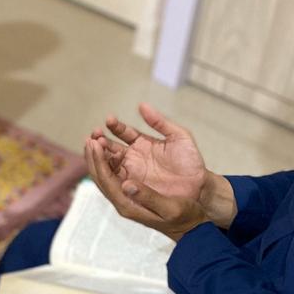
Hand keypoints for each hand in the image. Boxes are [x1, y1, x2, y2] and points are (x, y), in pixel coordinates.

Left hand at [84, 135, 208, 241]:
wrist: (192, 225)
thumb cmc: (184, 217)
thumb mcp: (170, 208)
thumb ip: (149, 197)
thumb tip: (127, 184)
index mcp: (128, 205)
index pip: (106, 180)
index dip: (99, 160)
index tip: (95, 142)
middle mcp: (123, 199)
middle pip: (100, 175)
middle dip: (94, 155)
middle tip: (92, 135)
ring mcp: (127, 193)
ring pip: (107, 172)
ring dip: (101, 154)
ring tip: (98, 135)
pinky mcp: (134, 187)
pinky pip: (117, 171)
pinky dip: (112, 156)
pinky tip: (113, 145)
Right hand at [89, 104, 205, 201]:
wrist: (199, 186)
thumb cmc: (191, 162)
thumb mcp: (179, 137)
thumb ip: (160, 122)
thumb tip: (141, 105)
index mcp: (141, 144)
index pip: (122, 133)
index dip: (114, 127)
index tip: (109, 120)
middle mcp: (133, 158)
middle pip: (109, 148)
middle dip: (100, 141)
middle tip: (95, 134)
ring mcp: (131, 173)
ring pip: (107, 164)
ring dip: (98, 155)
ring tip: (93, 145)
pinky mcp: (131, 188)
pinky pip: (113, 181)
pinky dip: (105, 172)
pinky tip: (101, 163)